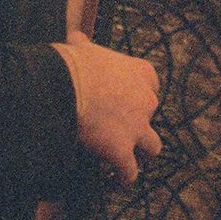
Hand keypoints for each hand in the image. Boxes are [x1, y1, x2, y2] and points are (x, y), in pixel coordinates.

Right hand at [53, 30, 161, 183]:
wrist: (68, 85)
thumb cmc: (75, 64)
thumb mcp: (84, 48)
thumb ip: (85, 45)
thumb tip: (75, 37)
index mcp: (140, 73)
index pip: (152, 83)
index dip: (141, 92)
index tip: (130, 98)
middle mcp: (146, 101)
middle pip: (151, 115)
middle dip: (140, 122)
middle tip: (123, 128)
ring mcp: (137, 129)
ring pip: (152, 148)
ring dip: (142, 154)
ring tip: (130, 160)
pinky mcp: (122, 152)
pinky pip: (129, 172)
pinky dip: (123, 178)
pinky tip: (115, 182)